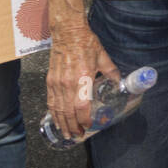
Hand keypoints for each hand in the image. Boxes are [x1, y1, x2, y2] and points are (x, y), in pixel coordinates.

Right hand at [46, 19, 119, 139]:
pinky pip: (50, 101)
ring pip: (57, 108)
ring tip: (66, 133)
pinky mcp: (50, 80)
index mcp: (82, 77)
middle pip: (68, 111)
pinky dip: (53, 112)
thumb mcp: (102, 56)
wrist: (67, 32)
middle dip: (72, 126)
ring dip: (61, 123)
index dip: (84, 118)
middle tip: (77, 135)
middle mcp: (67, 83)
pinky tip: (57, 119)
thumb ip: (110, 71)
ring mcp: (56, 82)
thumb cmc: (86, 42)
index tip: (87, 126)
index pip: (81, 106)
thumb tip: (118, 81)